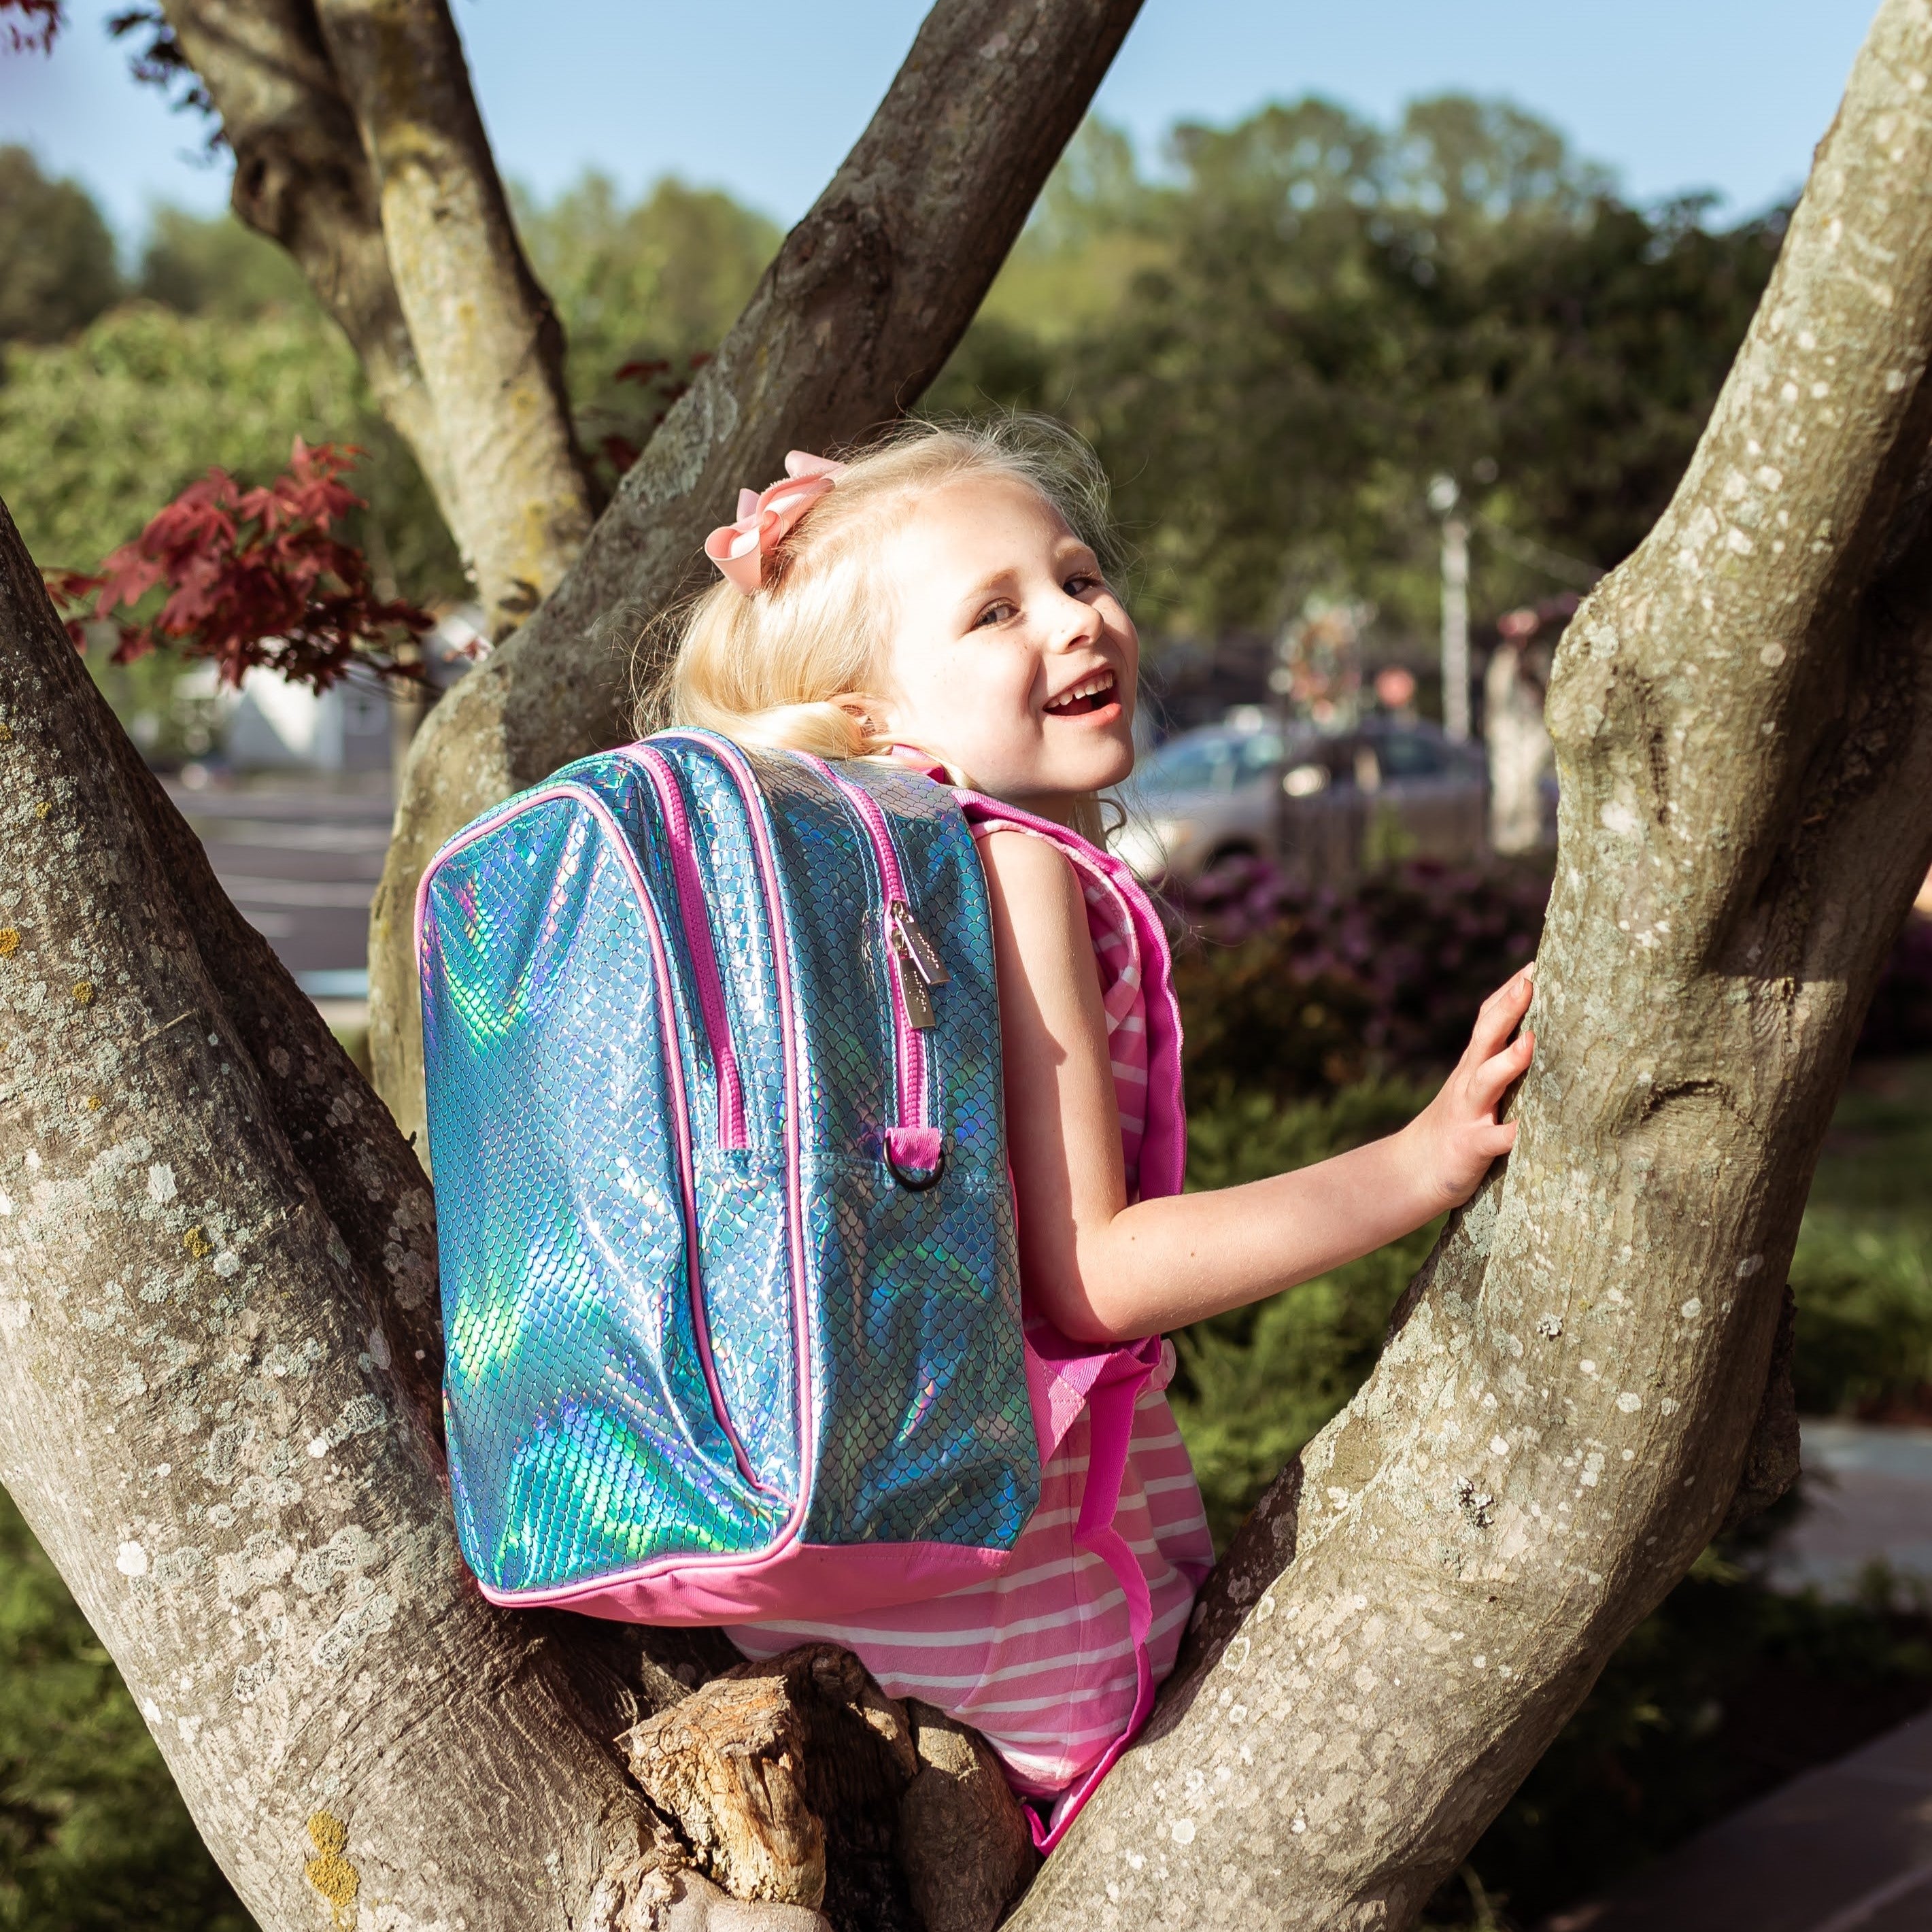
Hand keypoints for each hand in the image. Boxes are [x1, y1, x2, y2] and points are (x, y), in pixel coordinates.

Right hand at [1404, 965, 1535, 1208]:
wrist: (1412, 1171)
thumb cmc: (1458, 1125)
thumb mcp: (1476, 1087)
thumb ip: (1502, 1062)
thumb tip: (1546, 1034)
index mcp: (1474, 1064)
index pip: (1489, 1017)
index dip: (1511, 989)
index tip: (1541, 961)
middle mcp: (1469, 1081)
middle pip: (1486, 1036)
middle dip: (1509, 1007)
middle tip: (1532, 981)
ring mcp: (1469, 1112)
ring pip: (1487, 1081)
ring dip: (1508, 1061)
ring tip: (1530, 1043)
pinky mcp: (1471, 1147)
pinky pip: (1496, 1139)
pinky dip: (1515, 1132)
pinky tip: (1533, 1128)